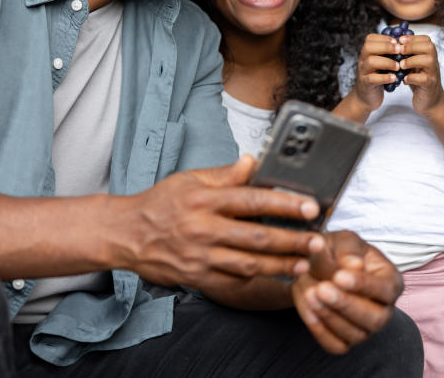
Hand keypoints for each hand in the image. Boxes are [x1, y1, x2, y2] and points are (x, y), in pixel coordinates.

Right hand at [123, 154, 324, 292]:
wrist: (125, 234)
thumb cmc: (160, 203)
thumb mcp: (189, 180)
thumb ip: (224, 174)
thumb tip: (252, 162)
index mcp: (204, 199)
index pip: (252, 199)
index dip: (284, 203)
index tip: (309, 206)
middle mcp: (204, 228)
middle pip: (257, 236)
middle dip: (292, 240)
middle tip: (318, 240)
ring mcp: (201, 256)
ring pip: (249, 264)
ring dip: (281, 264)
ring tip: (305, 261)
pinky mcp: (198, 277)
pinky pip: (233, 281)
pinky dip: (257, 280)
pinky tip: (276, 276)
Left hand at [291, 230, 402, 353]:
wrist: (314, 266)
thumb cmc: (336, 250)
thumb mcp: (342, 240)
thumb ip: (348, 249)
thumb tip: (355, 265)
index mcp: (391, 281)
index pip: (386, 289)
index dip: (364, 285)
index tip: (339, 276)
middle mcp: (384, 309)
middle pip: (375, 319)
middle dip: (347, 305)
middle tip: (322, 289)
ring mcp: (366, 328)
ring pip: (355, 334)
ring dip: (330, 317)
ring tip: (310, 295)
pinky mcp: (346, 340)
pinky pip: (336, 345)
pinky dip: (321, 331)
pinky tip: (308, 310)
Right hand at [351, 33, 402, 111]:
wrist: (366, 96)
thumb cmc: (377, 77)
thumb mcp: (382, 63)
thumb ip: (389, 54)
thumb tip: (404, 44)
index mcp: (367, 53)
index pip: (370, 39)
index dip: (384, 38)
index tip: (396, 41)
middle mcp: (363, 60)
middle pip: (369, 47)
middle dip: (386, 47)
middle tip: (399, 50)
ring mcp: (363, 72)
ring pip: (370, 62)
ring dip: (387, 62)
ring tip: (398, 66)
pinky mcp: (365, 84)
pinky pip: (372, 79)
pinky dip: (384, 78)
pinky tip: (394, 78)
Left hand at [397, 34, 443, 113]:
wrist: (429, 100)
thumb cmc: (419, 80)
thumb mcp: (414, 64)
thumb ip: (408, 55)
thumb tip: (393, 43)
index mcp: (429, 55)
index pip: (426, 40)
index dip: (413, 38)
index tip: (400, 40)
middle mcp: (434, 62)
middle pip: (429, 47)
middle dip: (412, 46)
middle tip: (399, 50)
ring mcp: (433, 74)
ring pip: (428, 61)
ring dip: (412, 61)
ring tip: (401, 65)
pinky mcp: (430, 85)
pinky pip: (424, 79)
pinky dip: (412, 78)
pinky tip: (404, 80)